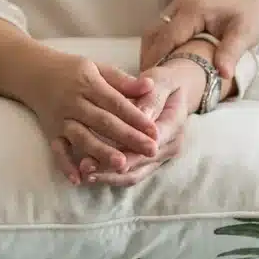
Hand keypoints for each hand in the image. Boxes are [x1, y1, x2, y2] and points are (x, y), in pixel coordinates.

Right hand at [31, 53, 158, 184]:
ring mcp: (61, 119)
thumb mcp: (97, 68)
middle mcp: (74, 103)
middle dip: (128, 137)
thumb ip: (123, 81)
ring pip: (82, 138)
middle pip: (104, 122)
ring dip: (101, 152)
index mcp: (89, 84)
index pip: (116, 103)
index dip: (136, 117)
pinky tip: (78, 179)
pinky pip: (57, 150)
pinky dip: (66, 165)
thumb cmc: (71, 70)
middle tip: (150, 150)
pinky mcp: (50, 132)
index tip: (154, 131)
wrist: (31, 72)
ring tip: (121, 165)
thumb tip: (150, 86)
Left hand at [79, 62, 194, 185]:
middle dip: (113, 168)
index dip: (130, 150)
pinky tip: (88, 177)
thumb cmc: (164, 83)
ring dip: (109, 176)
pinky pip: (128, 175)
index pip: (152, 143)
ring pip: (134, 175)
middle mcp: (169, 146)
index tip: (105, 150)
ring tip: (85, 174)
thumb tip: (142, 115)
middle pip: (140, 164)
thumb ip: (151, 98)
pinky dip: (109, 177)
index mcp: (174, 125)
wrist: (174, 92)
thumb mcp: (162, 81)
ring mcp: (159, 157)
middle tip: (86, 166)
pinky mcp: (147, 162)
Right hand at [142, 0, 258, 78]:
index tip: (152, 82)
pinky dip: (159, 44)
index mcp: (193, 9)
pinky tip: (164, 61)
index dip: (156, 60)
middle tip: (149, 82)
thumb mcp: (246, 33)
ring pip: (155, 29)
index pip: (167, 38)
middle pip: (154, 33)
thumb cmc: (253, 11)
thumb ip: (231, 53)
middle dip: (148, 57)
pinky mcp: (182, 6)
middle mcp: (181, 3)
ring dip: (151, 51)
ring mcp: (179, 3)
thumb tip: (223, 75)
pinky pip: (163, 26)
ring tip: (154, 74)